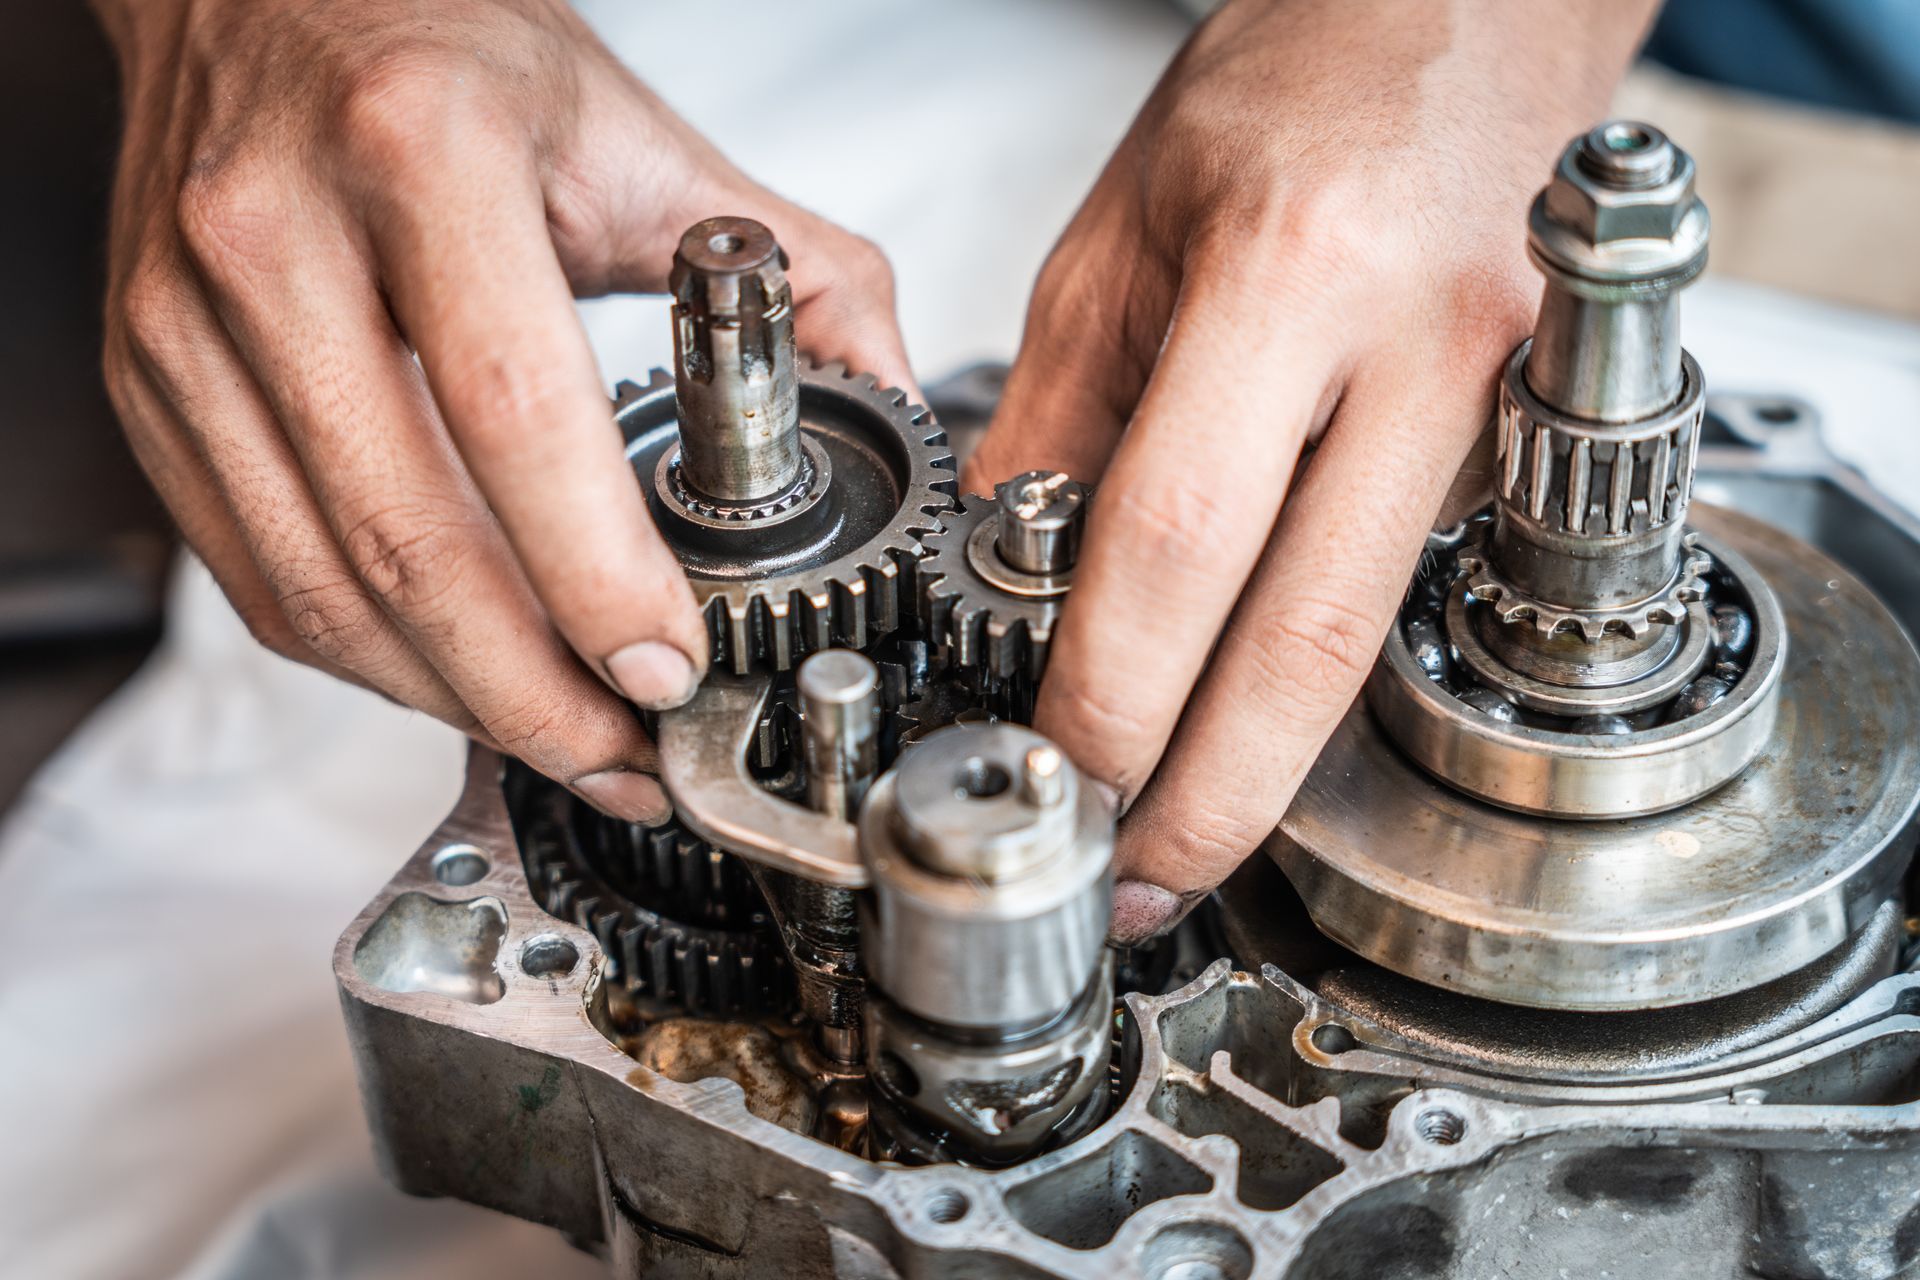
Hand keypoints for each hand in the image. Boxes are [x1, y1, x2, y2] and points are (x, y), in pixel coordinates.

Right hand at [93, 0, 910, 822]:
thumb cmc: (444, 49)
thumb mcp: (634, 130)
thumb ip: (785, 264)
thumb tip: (886, 392)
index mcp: (422, 152)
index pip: (514, 410)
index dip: (595, 572)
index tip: (667, 663)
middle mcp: (276, 231)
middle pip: (405, 536)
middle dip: (533, 690)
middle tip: (628, 750)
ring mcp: (188, 317)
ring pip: (320, 584)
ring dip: (454, 698)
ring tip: (564, 736)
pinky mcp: (150, 384)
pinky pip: (258, 573)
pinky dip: (368, 656)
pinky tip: (457, 673)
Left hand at [964, 0, 1656, 939]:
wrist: (1463, 22)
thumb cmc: (1292, 85)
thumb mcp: (1119, 236)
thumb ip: (1057, 416)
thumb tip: (1006, 573)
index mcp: (1293, 275)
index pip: (1180, 542)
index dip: (1110, 692)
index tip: (1054, 770)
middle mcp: (1418, 350)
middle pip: (1307, 648)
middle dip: (1206, 799)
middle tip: (1130, 880)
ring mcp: (1494, 404)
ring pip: (1367, 644)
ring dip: (1261, 765)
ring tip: (1170, 833)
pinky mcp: (1516, 442)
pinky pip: (1395, 589)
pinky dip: (1311, 682)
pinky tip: (1246, 724)